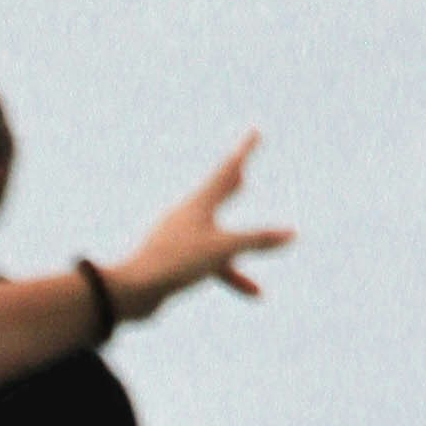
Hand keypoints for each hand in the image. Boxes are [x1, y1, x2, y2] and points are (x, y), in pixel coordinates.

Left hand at [106, 132, 291, 322]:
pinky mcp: (174, 263)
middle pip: (215, 194)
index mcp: (198, 203)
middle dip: (231, 183)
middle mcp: (187, 216)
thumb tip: (292, 234)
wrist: (133, 292)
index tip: (254, 132)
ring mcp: (179, 239)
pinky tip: (253, 291)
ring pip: (215, 232)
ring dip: (238, 234)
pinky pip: (210, 264)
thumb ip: (258, 240)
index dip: (244, 151)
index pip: (226, 170)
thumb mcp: (223, 249)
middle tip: (240, 169)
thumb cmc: (176, 263)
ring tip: (256, 240)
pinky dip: (232, 274)